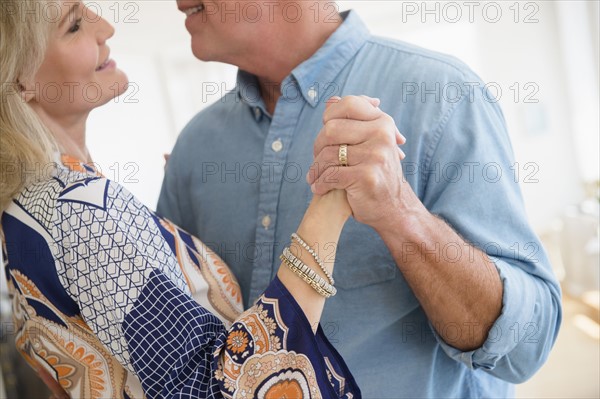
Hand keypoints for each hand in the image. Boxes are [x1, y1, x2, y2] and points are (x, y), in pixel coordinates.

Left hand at [307, 95, 411, 230]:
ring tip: (315, 177)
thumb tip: (331, 100)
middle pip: (331, 129)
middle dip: (318, 147)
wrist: (393, 208)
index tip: (327, 136)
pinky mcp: (367, 176)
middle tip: (317, 161)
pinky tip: (319, 188)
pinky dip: (320, 184)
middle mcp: (382, 135)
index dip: (330, 117)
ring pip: (328, 154)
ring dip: (316, 169)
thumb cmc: (375, 174)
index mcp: (383, 122)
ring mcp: (376, 155)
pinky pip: (331, 175)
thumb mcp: (370, 143)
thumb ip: (352, 122)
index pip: (349, 105)